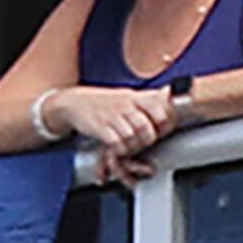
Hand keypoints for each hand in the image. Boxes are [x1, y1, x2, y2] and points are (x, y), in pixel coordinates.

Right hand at [50, 82, 176, 183]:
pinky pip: (115, 143)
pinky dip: (119, 150)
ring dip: (133, 147)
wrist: (74, 102)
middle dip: (147, 140)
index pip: (159, 108)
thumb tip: (169, 92)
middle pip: (146, 127)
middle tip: (144, 143)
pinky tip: (118, 148)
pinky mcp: (99, 127)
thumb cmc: (103, 101)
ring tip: (130, 147)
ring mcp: (111, 116)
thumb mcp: (127, 95)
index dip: (165, 123)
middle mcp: (125, 105)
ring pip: (131, 137)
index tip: (163, 130)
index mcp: (135, 97)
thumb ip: (148, 98)